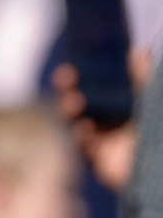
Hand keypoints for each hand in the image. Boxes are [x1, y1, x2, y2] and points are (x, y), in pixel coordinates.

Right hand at [51, 51, 153, 192]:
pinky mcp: (99, 159)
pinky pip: (82, 146)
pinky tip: (86, 129)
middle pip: (75, 103)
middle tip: (65, 78)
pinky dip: (80, 136)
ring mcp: (100, 141)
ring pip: (73, 123)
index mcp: (117, 106)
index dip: (76, 79)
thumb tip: (139, 50)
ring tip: (75, 102)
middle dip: (66, 90)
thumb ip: (144, 78)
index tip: (69, 68)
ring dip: (69, 110)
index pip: (89, 89)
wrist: (161, 167)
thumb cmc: (158, 132)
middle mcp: (106, 122)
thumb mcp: (150, 100)